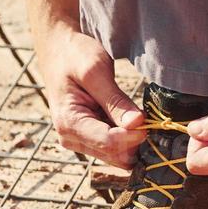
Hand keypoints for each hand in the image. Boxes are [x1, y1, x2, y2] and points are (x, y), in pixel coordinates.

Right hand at [39, 27, 144, 167]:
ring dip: (133, 139)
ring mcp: (80, 142)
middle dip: (134, 138)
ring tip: (134, 112)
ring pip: (118, 157)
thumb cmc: (75, 55)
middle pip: (115, 155)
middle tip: (145, 115)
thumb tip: (138, 124)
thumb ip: (115, 100)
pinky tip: (128, 117)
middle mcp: (71, 138)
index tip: (147, 119)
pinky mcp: (90, 140)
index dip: (133, 135)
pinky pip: (116, 150)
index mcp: (69, 123)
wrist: (60, 51)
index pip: (109, 143)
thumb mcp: (96, 71)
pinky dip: (128, 137)